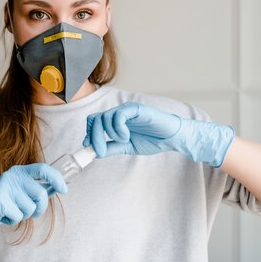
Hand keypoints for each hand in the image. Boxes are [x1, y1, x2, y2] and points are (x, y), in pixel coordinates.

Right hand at [0, 164, 67, 253]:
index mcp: (19, 172)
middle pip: (41, 194)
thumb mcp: (20, 194)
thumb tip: (59, 188)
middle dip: (39, 208)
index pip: (43, 169)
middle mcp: (12, 176)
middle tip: (28, 212)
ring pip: (30, 208)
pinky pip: (18, 216)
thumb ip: (35, 189)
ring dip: (23, 215)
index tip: (64, 189)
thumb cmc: (2, 206)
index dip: (56, 179)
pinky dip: (12, 221)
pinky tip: (2, 216)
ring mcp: (4, 187)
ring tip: (10, 211)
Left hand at [83, 102, 234, 166]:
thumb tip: (94, 152)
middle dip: (94, 137)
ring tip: (121, 141)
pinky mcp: (136, 109)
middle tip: (100, 151)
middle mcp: (119, 113)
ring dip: (109, 133)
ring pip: (105, 117)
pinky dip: (118, 128)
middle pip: (96, 119)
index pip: (94, 121)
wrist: (171, 138)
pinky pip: (119, 115)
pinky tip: (126, 136)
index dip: (89, 134)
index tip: (89, 148)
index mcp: (115, 121)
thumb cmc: (152, 140)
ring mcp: (127, 110)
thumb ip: (111, 148)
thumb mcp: (127, 147)